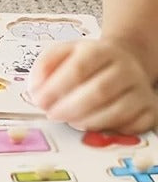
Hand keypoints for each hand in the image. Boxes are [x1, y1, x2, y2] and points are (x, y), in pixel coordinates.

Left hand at [28, 37, 157, 133]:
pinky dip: (110, 131)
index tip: (40, 99)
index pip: (79, 68)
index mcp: (100, 51)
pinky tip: (93, 127)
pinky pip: (132, 127)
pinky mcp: (150, 111)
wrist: (125, 61)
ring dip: (87, 121)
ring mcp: (140, 90)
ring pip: (116, 111)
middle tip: (52, 114)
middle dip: (70, 107)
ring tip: (70, 121)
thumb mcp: (63, 53)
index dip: (56, 87)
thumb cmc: (88, 61)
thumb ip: (45, 66)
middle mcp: (124, 69)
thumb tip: (35, 87)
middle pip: (99, 91)